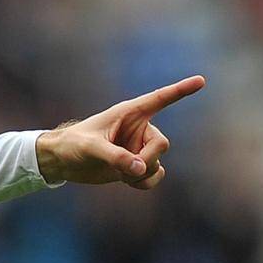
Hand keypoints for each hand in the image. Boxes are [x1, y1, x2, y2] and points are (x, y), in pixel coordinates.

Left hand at [36, 75, 203, 188]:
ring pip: (158, 163)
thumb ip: (116, 157)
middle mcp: (138, 129)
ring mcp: (138, 148)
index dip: (180, 90)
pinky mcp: (135, 165)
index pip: (159, 99)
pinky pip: (154, 176)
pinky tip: (127, 181)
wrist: (62, 161)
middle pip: (161, 144)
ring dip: (143, 173)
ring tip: (121, 174)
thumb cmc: (72, 144)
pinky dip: (144, 182)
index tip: (201, 80)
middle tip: (128, 167)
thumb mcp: (91, 148)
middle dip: (147, 159)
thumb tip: (141, 168)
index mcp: (129, 113)